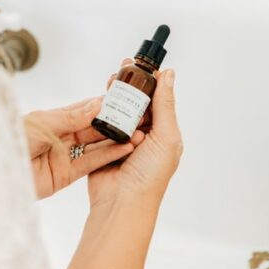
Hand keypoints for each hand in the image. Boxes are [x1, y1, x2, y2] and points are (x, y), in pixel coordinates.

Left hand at [24, 97, 135, 198]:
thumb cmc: (13, 138)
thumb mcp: (42, 122)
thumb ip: (70, 117)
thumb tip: (96, 104)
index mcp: (55, 118)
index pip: (85, 109)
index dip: (103, 104)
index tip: (123, 98)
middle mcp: (63, 136)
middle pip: (93, 127)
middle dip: (114, 121)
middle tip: (136, 115)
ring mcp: (65, 155)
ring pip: (96, 144)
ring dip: (115, 138)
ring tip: (137, 131)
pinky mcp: (66, 175)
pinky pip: (91, 163)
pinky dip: (108, 156)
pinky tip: (124, 148)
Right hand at [88, 60, 182, 208]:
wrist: (122, 202)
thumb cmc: (150, 176)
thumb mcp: (166, 136)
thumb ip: (165, 104)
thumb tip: (169, 75)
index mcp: (162, 132)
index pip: (157, 100)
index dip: (150, 81)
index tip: (141, 65)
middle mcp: (143, 134)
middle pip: (135, 101)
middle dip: (129, 84)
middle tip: (123, 67)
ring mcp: (122, 138)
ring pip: (117, 107)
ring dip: (114, 93)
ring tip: (111, 79)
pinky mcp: (102, 143)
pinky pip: (101, 120)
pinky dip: (100, 109)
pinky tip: (99, 96)